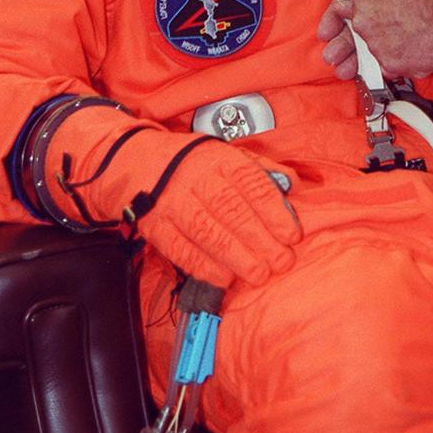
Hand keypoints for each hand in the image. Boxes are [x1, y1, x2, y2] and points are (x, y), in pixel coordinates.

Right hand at [146, 142, 301, 287]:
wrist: (138, 163)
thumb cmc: (194, 163)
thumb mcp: (228, 154)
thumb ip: (262, 170)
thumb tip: (294, 185)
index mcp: (219, 158)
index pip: (251, 184)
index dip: (274, 212)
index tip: (292, 235)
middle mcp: (195, 177)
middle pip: (231, 210)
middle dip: (260, 240)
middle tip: (281, 262)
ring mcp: (172, 201)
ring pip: (207, 231)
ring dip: (236, 257)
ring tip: (258, 274)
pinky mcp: (154, 225)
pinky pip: (180, 249)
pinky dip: (203, 266)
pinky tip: (224, 278)